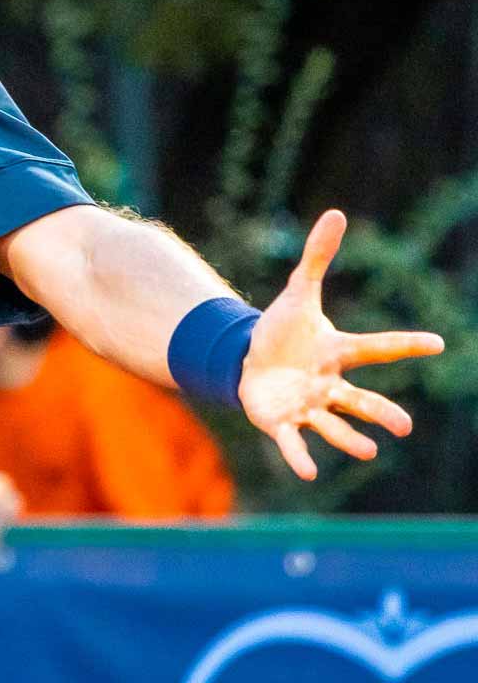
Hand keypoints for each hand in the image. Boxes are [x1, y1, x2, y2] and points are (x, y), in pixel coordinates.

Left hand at [239, 209, 445, 480]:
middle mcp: (328, 384)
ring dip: (349, 439)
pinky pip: (293, 441)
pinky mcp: (281, 422)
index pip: (377, 347)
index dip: (405, 344)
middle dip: (381, 413)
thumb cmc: (281, 331)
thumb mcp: (296, 292)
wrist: (248, 360)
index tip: (438, 343)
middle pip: (360, 399)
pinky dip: (299, 455)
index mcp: (337, 353)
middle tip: (404, 427)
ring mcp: (307, 406)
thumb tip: (335, 213)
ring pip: (333, 425)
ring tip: (369, 452)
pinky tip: (309, 473)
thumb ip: (316, 258)